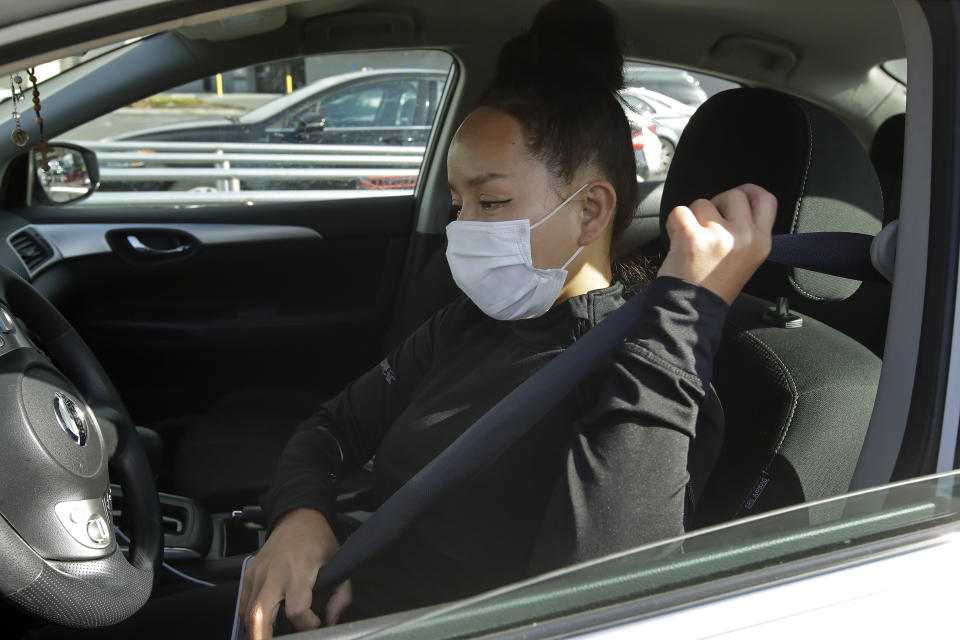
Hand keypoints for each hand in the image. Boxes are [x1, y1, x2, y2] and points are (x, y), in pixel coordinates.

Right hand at [238, 508, 351, 638]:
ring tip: (270, 636)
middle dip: (263, 637)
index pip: (297, 609)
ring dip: (257, 629)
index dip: (306, 624)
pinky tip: (262, 621)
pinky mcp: (248, 573)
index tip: (315, 622)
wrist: (297, 517)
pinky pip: (243, 603)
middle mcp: (275, 574)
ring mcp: (258, 574)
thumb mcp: (338, 561)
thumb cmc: (317, 539)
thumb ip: (341, 594)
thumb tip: (331, 619)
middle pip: (260, 615)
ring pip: (248, 613)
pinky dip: (250, 616)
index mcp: (298, 571)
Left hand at [658, 183, 775, 304]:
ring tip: (693, 243)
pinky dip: (674, 225)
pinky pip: (680, 212)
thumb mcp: (745, 258)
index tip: (737, 196)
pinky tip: (679, 243)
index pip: (766, 199)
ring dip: (693, 218)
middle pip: (734, 194)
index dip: (749, 192)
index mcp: (762, 242)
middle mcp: (745, 237)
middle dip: (716, 205)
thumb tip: (737, 203)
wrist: (692, 311)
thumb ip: (746, 231)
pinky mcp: (693, 238)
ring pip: (703, 203)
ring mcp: (719, 236)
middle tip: (707, 228)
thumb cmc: (713, 285)